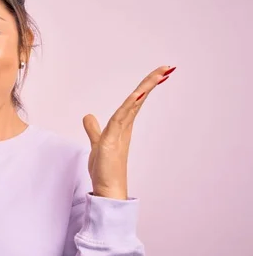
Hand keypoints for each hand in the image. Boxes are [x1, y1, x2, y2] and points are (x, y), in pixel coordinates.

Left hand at [82, 65, 175, 199]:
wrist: (108, 188)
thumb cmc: (105, 169)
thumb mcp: (97, 143)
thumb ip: (93, 129)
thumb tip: (89, 116)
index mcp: (123, 125)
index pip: (134, 101)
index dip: (145, 87)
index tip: (158, 74)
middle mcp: (125, 126)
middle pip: (139, 98)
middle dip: (151, 82)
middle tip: (167, 67)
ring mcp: (120, 131)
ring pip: (134, 104)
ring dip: (146, 88)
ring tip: (160, 74)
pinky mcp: (113, 139)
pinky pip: (122, 117)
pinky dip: (130, 105)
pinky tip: (138, 94)